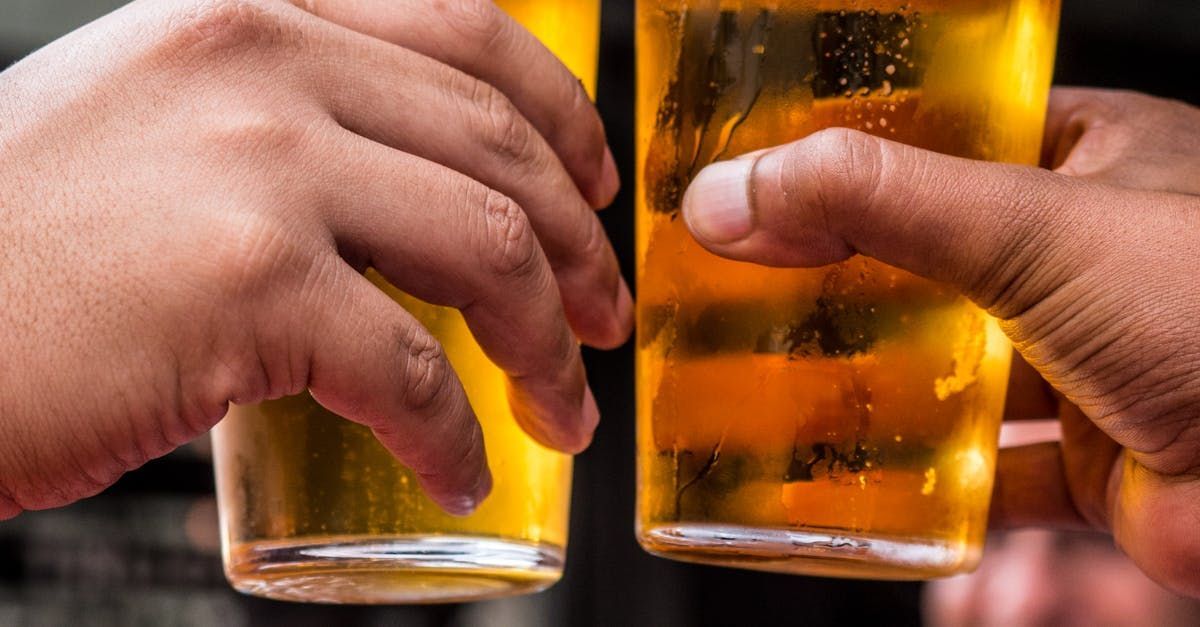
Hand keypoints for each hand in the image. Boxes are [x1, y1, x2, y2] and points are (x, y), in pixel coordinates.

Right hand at [0, 0, 631, 517]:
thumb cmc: (20, 242)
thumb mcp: (159, 119)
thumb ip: (280, 124)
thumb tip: (407, 199)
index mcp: (254, 11)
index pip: (469, 31)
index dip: (564, 116)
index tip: (596, 190)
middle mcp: (262, 61)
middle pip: (499, 149)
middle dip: (580, 249)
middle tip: (604, 320)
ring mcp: (257, 166)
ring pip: (485, 252)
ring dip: (548, 345)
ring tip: (566, 409)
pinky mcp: (247, 284)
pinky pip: (408, 372)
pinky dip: (456, 435)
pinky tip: (463, 472)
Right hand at [681, 88, 1199, 595]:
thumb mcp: (1035, 228)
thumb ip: (879, 204)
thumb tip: (735, 196)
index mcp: (1093, 162)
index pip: (947, 139)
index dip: (853, 155)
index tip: (763, 175)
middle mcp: (1090, 259)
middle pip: (934, 260)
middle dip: (844, 280)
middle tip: (747, 281)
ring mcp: (1090, 362)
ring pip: (953, 370)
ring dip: (872, 384)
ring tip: (771, 380)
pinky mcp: (1093, 462)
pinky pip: (984, 470)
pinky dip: (922, 482)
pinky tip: (854, 481)